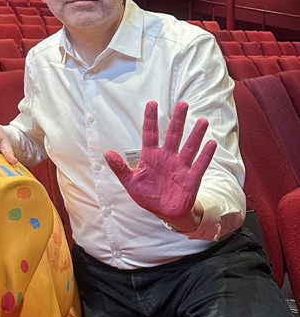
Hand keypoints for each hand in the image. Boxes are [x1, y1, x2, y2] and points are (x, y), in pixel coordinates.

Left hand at [104, 101, 215, 232]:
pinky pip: (199, 165)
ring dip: (196, 135)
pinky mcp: (191, 178)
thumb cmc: (148, 195)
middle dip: (178, 120)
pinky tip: (210, 143)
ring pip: (189, 147)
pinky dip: (205, 155)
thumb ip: (120, 168)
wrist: (165, 212)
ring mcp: (180, 167)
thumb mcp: (130, 182)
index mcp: (151, 157)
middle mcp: (167, 158)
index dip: (150, 119)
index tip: (151, 103)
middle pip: (173, 135)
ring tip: (202, 121)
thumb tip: (106, 153)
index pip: (150, 134)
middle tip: (183, 104)